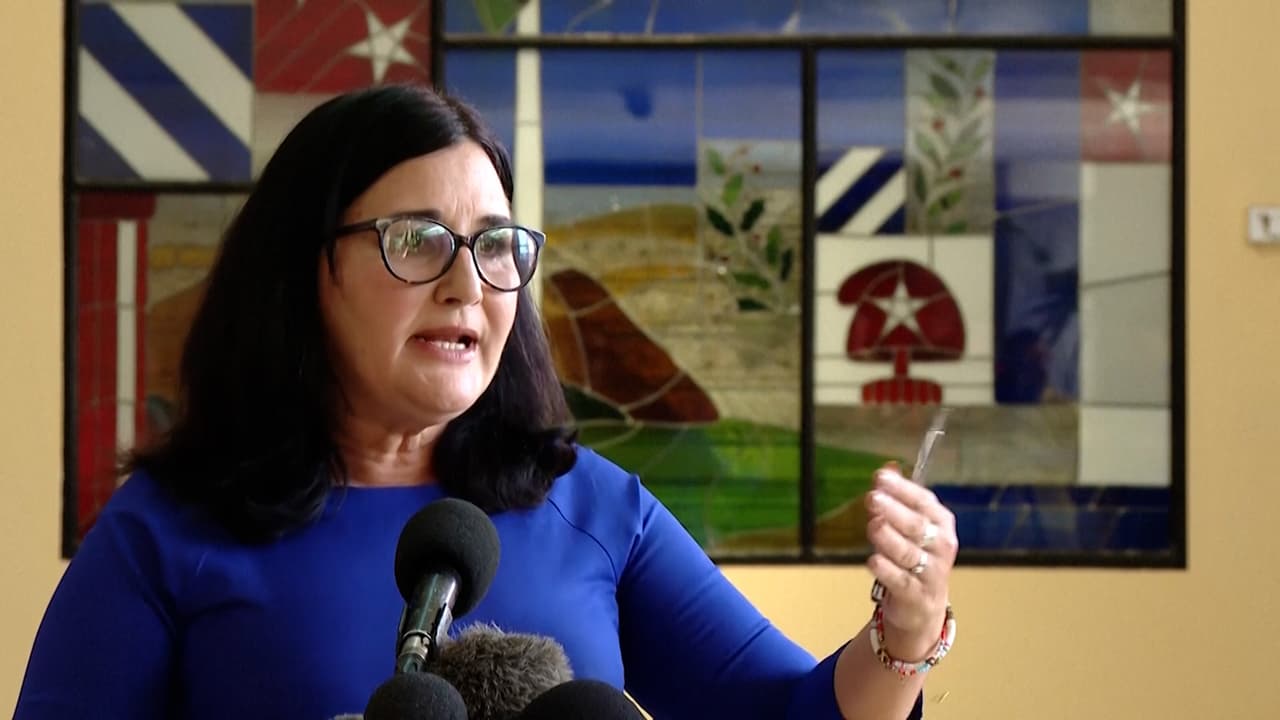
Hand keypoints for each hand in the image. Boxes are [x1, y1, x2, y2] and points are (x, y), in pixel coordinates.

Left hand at [864, 462, 957, 658]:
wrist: (921, 606)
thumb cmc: (914, 556)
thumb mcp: (910, 524)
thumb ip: (898, 496)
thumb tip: (888, 467)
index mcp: (941, 522)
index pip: (923, 500)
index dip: (901, 488)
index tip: (880, 477)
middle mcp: (941, 545)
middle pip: (916, 525)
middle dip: (893, 510)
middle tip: (872, 498)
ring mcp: (932, 571)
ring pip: (908, 552)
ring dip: (889, 538)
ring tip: (873, 525)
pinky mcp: (917, 595)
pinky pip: (901, 580)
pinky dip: (886, 570)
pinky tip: (872, 560)